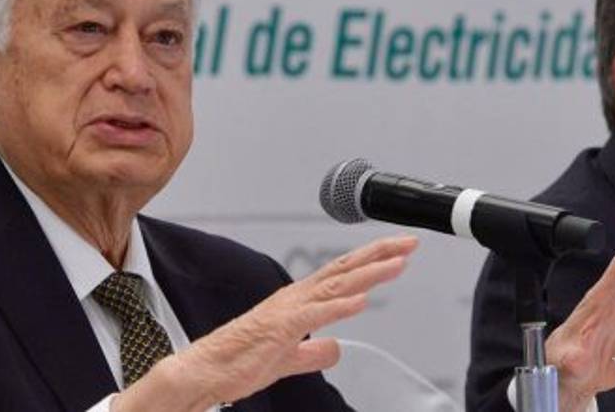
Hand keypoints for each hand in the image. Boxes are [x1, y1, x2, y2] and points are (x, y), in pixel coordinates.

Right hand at [112, 235, 417, 411]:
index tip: (397, 252)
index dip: (370, 261)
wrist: (205, 371)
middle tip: (408, 243)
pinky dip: (339, 306)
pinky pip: (314, 315)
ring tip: (396, 264)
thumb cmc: (238, 361)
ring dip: (368, 273)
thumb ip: (313, 352)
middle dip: (378, 256)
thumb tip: (334, 348)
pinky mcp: (279, 329)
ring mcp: (287, 311)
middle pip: (344, 270)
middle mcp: (295, 298)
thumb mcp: (288, 358)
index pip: (341, 274)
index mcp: (297, 301)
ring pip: (335, 286)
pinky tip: (361, 299)